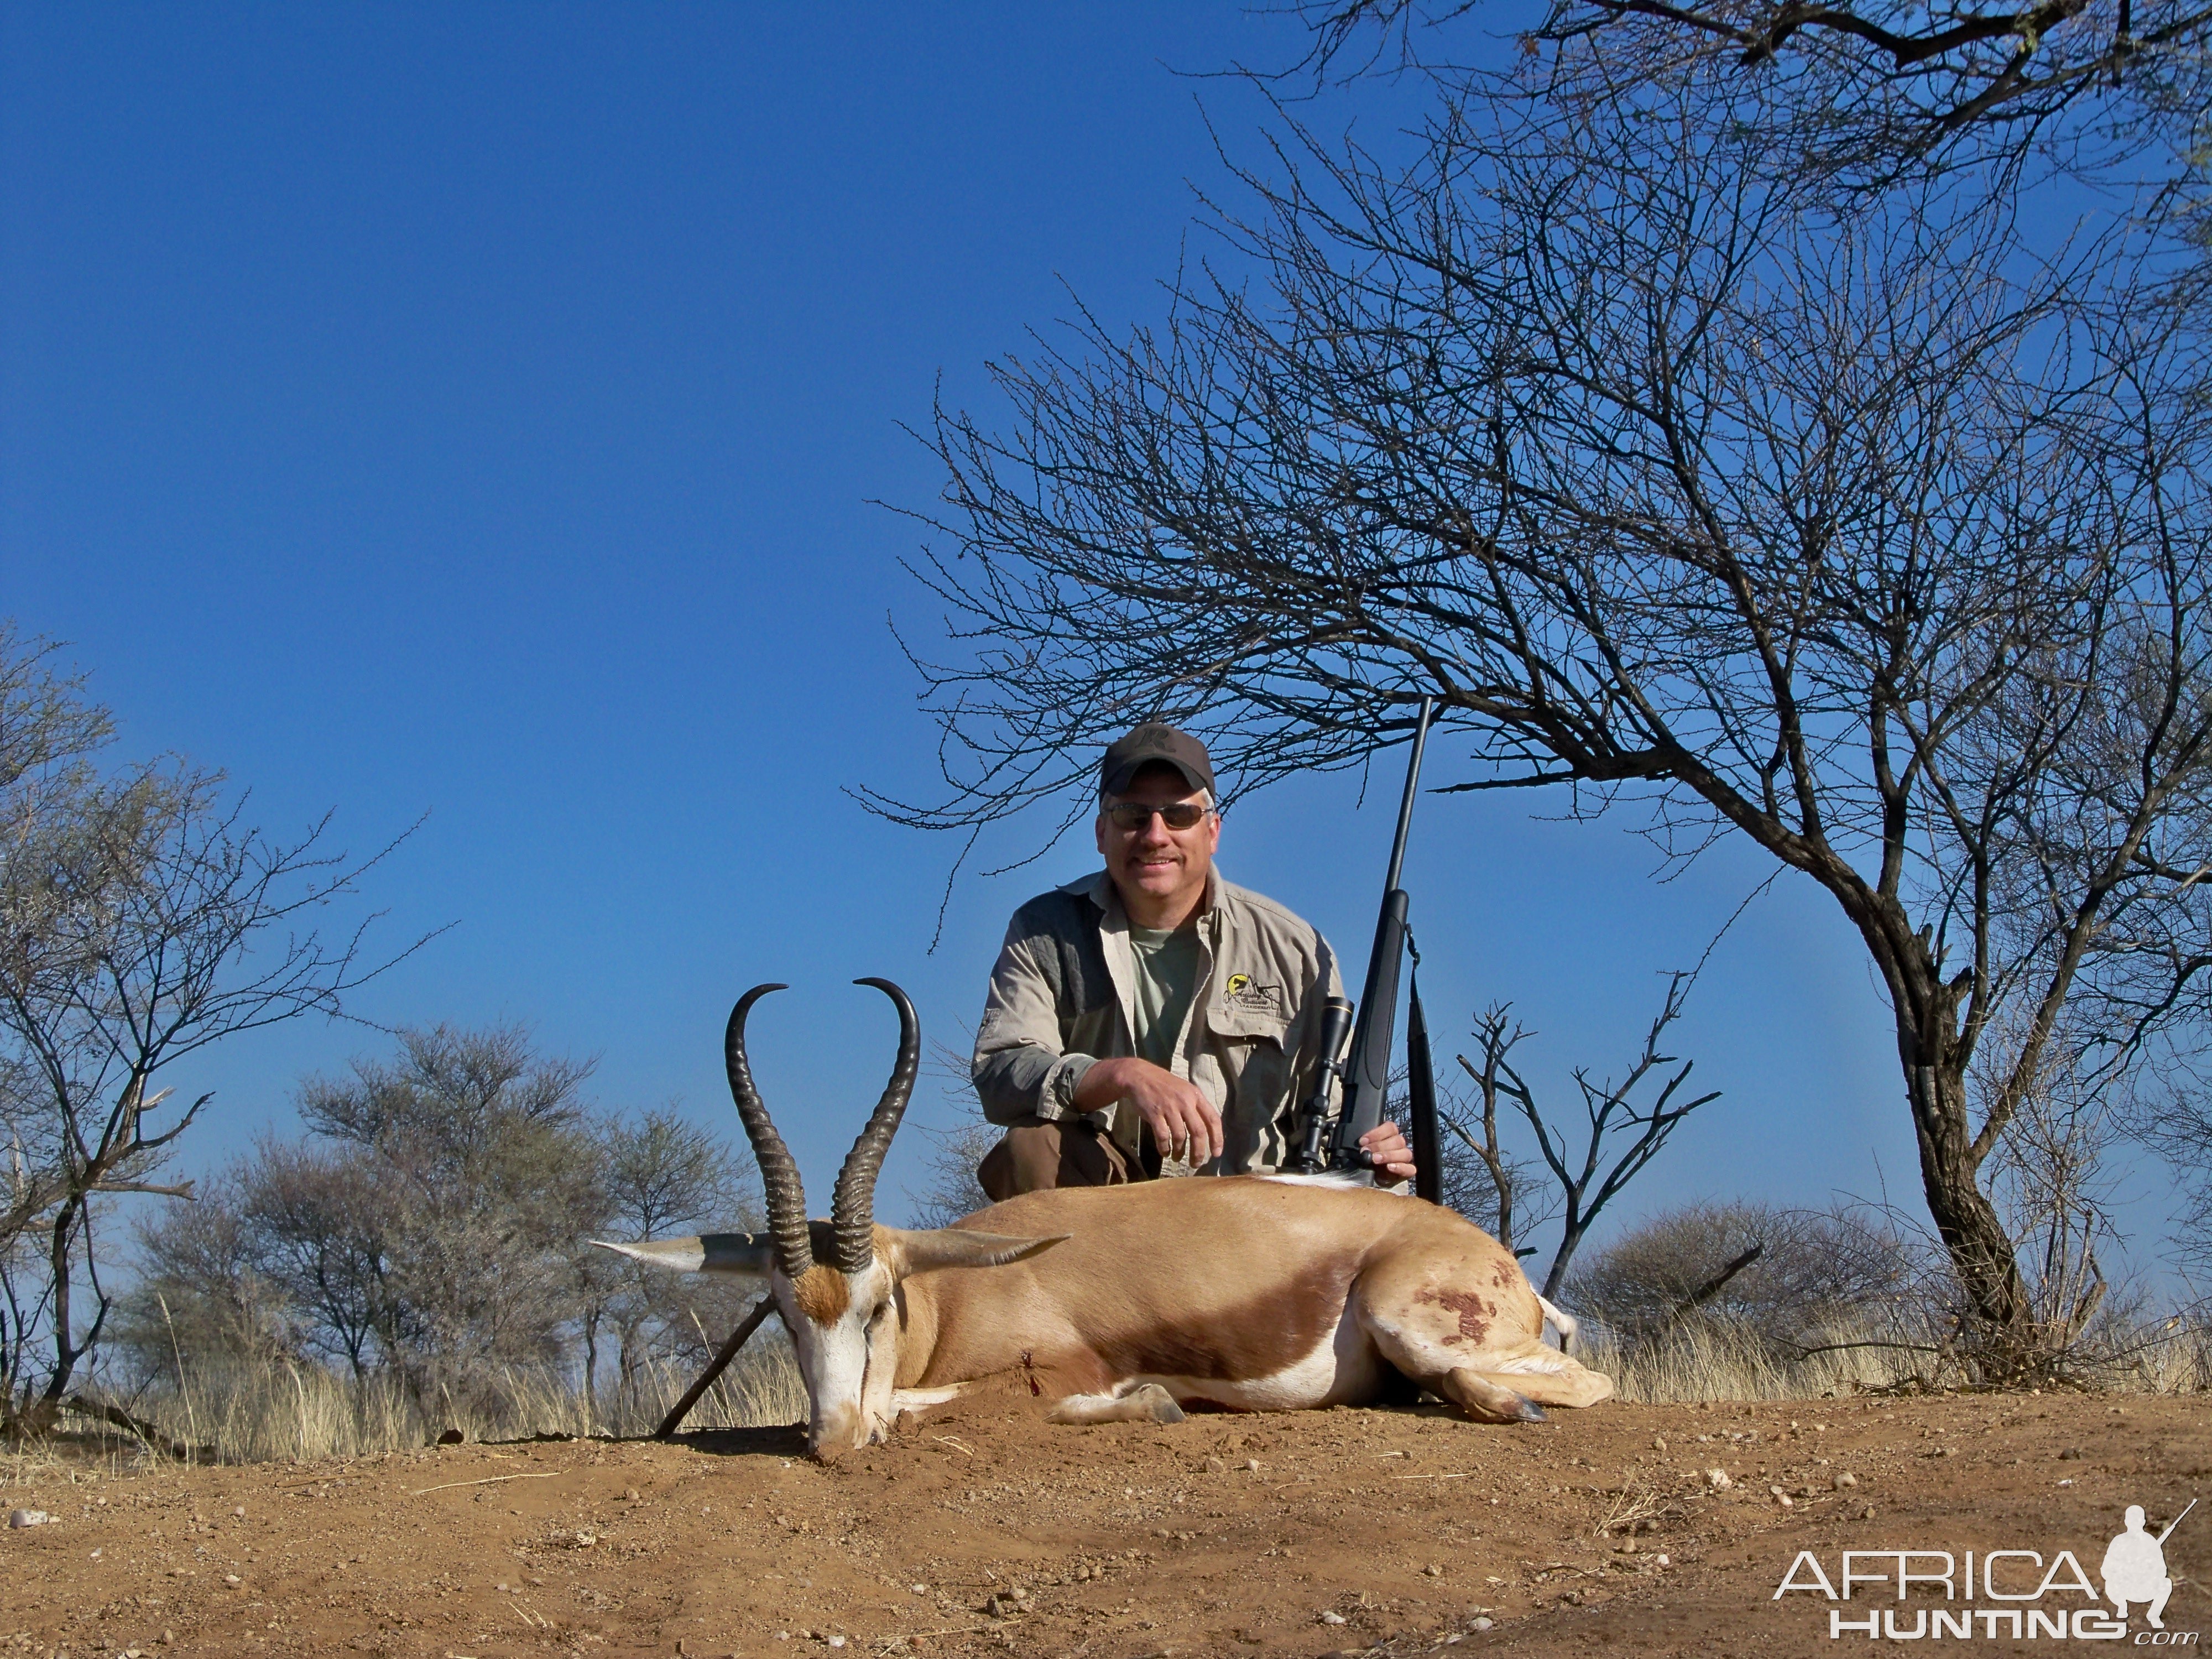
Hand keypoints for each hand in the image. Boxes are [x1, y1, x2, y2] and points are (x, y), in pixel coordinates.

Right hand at [1075, 1056, 1224, 1164]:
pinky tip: (1164, 1152)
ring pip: (1180, 1136)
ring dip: (1180, 1152)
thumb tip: (1206, 1130)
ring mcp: (1169, 1107)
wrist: (1138, 1076)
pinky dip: (1164, 1148)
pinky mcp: (1154, 1113)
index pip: (1213, 1119)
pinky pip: (1163, 1136)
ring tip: (1178, 1158)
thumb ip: (1195, 1106)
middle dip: (1198, 1152)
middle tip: (1196, 1163)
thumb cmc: (1163, 1085)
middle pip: (1198, 1132)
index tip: (1216, 1153)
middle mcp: (1185, 1101)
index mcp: (1196, 1096)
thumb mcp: (1184, 1090)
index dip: (1217, 1138)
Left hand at [1359, 1120, 1416, 1183]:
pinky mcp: (1408, 1172)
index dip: (1376, 1133)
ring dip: (1388, 1155)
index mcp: (1391, 1136)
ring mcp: (1405, 1159)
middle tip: (1366, 1151)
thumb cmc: (1370, 1162)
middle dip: (1379, 1146)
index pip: (1390, 1127)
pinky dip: (1400, 1167)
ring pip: (1405, 1153)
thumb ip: (1365, 1145)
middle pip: (1397, 1140)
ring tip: (1375, 1159)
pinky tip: (1389, 1167)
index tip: (1363, 1141)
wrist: (1373, 1180)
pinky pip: (1410, 1169)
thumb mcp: (1366, 1151)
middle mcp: (1400, 1146)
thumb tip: (1359, 1144)